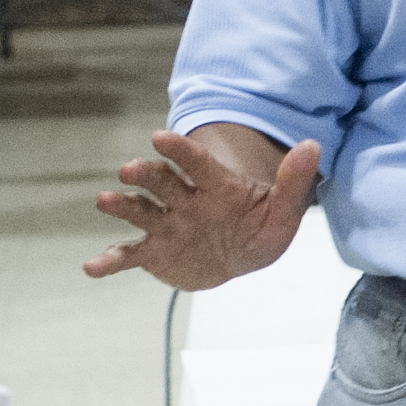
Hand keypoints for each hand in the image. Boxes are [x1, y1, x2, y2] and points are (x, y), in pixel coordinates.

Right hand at [83, 125, 321, 289]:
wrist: (239, 256)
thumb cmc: (259, 226)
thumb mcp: (282, 210)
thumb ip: (292, 180)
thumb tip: (313, 146)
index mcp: (214, 185)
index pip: (195, 162)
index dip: (179, 150)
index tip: (159, 137)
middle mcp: (184, 199)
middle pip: (161, 182)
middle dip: (146, 175)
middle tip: (131, 169)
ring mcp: (166, 225)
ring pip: (141, 211)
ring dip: (122, 205)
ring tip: (104, 201)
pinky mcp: (155, 252)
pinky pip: (130, 255)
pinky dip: (110, 261)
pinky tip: (91, 268)